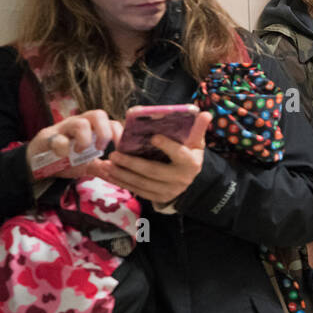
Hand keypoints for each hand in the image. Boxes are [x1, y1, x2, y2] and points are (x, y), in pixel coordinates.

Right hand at [26, 110, 121, 179]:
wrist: (38, 165)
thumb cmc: (65, 161)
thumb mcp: (86, 165)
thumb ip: (101, 167)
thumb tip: (118, 173)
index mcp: (91, 129)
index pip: (111, 122)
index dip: (119, 133)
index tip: (121, 149)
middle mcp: (79, 124)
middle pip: (98, 114)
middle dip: (104, 132)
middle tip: (100, 149)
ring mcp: (63, 128)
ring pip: (81, 122)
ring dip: (85, 139)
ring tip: (80, 152)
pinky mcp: (47, 137)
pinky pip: (58, 138)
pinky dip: (63, 148)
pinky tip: (63, 156)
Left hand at [89, 111, 211, 204]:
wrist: (187, 179)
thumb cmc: (188, 154)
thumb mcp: (195, 142)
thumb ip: (198, 128)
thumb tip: (206, 114)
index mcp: (191, 163)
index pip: (180, 154)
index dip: (167, 146)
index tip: (153, 137)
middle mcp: (181, 179)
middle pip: (154, 171)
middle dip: (132, 163)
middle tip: (114, 154)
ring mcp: (169, 191)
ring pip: (142, 184)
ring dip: (122, 174)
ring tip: (107, 164)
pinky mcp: (158, 198)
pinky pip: (137, 191)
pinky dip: (122, 183)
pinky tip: (110, 174)